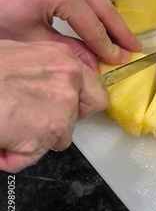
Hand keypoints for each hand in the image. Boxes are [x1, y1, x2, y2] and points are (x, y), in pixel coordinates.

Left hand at [0, 0, 140, 70]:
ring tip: (124, 38)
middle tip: (135, 48)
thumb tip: (96, 66)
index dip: (108, 46)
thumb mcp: (32, 41)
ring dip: (109, 18)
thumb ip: (70, 51)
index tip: (123, 60)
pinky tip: (103, 22)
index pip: (92, 26)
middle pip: (102, 6)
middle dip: (119, 30)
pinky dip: (95, 7)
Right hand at [0, 40, 108, 171]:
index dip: (78, 100)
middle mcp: (69, 80)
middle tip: (37, 121)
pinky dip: (15, 155)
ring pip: (59, 137)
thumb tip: (42, 84)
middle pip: (86, 111)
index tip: (66, 107)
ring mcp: (63, 107)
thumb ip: (44, 70)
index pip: (91, 86)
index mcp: (62, 58)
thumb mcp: (20, 55)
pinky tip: (2, 139)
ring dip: (34, 139)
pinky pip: (33, 155)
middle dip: (64, 121)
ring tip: (8, 127)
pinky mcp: (50, 132)